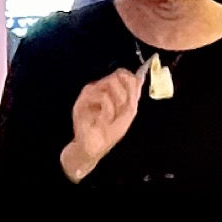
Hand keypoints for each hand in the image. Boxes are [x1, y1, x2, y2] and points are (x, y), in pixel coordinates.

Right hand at [60, 63, 145, 180]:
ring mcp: (91, 92)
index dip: (130, 82)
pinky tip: (103, 119)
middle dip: (124, 96)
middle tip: (119, 111)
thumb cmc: (110, 131)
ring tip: (110, 117)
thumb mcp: (128, 113)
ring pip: (111, 83)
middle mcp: (101, 87)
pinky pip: (103, 96)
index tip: (131, 99)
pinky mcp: (83, 99)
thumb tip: (139, 77)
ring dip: (117, 104)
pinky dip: (108, 110)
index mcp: (112, 90)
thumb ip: (133, 94)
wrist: (94, 147)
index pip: (123, 74)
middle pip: (118, 76)